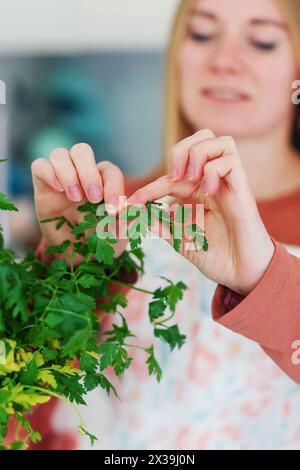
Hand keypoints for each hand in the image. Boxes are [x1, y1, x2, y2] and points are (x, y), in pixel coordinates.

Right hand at [31, 143, 127, 258]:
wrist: (74, 256)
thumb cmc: (99, 241)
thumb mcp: (117, 236)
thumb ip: (127, 222)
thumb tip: (138, 209)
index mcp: (104, 181)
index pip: (110, 171)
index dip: (114, 187)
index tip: (114, 210)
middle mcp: (82, 173)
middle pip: (82, 151)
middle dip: (89, 172)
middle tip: (93, 198)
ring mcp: (61, 177)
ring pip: (60, 154)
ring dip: (68, 173)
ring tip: (75, 198)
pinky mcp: (43, 185)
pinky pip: (39, 165)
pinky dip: (48, 173)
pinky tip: (57, 190)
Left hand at [127, 129, 274, 295]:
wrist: (240, 273)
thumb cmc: (214, 256)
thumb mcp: (178, 239)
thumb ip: (158, 224)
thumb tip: (133, 212)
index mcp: (197, 192)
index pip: (170, 175)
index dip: (149, 188)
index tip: (132, 204)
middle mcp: (212, 182)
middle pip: (201, 138)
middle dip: (179, 151)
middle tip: (172, 178)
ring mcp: (228, 183)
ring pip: (218, 141)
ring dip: (197, 154)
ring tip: (190, 179)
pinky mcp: (242, 188)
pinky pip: (230, 160)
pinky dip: (214, 170)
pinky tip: (208, 192)